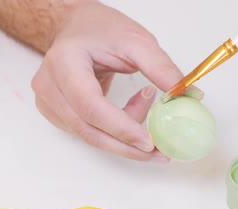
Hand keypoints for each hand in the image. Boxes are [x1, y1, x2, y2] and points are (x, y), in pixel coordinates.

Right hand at [31, 1, 193, 162]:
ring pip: (89, 136)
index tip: (149, 141)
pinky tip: (129, 115)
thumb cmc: (101, 29)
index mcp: (64, 63)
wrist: (75, 26)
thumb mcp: (136, 41)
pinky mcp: (55, 113)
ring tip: (147, 115)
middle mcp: (49, 86)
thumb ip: (161, 68)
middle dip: (126, 145)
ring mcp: (48, 102)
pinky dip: (113, 132)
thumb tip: (189, 95)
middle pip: (88, 130)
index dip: (121, 127)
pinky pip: (87, 133)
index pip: (91, 106)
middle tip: (158, 153)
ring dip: (123, 137)